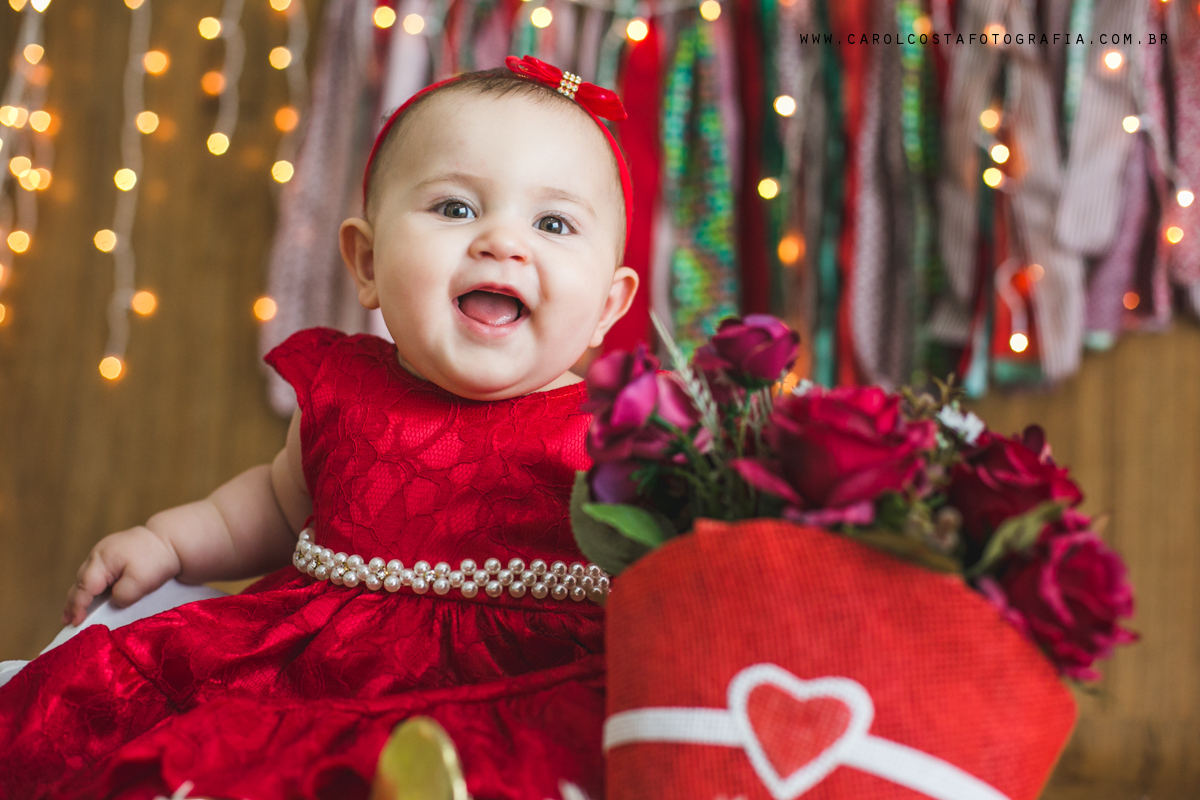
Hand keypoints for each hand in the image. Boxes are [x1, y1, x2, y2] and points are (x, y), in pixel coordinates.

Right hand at [63, 526, 182, 625]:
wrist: (171, 540)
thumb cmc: (156, 559)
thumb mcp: (142, 580)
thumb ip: (123, 595)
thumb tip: (114, 602)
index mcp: (102, 559)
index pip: (85, 587)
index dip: (78, 606)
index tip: (74, 623)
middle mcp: (98, 555)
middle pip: (80, 582)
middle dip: (73, 603)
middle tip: (67, 622)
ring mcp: (104, 553)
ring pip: (87, 578)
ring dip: (80, 596)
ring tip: (73, 615)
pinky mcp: (112, 556)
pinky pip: (96, 574)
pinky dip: (92, 588)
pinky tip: (91, 599)